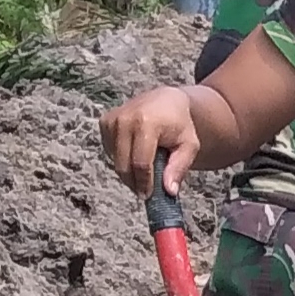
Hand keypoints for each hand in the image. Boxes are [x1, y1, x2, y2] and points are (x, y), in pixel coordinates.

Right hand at [100, 83, 201, 198]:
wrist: (165, 100)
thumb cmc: (179, 124)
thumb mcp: (189, 145)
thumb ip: (179, 168)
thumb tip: (169, 191)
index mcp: (147, 123)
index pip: (141, 163)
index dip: (144, 183)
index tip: (148, 195)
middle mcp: (125, 119)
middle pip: (124, 165)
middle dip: (134, 182)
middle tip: (145, 191)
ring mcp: (112, 120)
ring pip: (116, 162)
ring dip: (129, 172)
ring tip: (146, 168)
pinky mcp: (105, 122)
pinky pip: (110, 153)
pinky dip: (122, 160)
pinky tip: (136, 153)